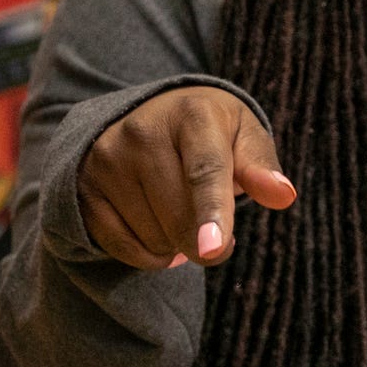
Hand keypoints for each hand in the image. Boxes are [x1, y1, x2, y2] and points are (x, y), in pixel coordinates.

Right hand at [80, 86, 296, 269]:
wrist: (144, 115)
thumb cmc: (208, 132)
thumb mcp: (241, 134)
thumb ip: (260, 167)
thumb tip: (282, 194)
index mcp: (192, 114)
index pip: (205, 170)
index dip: (212, 212)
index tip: (215, 247)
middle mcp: (142, 132)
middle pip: (181, 219)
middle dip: (206, 238)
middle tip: (215, 222)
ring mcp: (107, 160)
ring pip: (155, 240)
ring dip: (175, 243)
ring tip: (176, 206)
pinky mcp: (84, 189)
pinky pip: (125, 250)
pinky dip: (149, 253)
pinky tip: (152, 222)